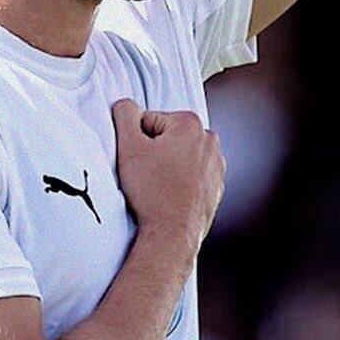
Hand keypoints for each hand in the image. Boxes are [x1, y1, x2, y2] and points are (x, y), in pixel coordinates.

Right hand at [112, 99, 224, 249]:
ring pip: (177, 158)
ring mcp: (216, 166)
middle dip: (153, 153)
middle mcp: (209, 141)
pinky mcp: (215, 187)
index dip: (135, 141)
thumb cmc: (153, 193)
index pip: (148, 121)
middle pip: (166, 138)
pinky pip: (189, 178)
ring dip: (165, 168)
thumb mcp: (128, 146)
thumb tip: (126, 106)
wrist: (172, 234)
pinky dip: (178, 184)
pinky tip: (169, 197)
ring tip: (158, 188)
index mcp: (190, 124)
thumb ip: (124, 114)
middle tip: (147, 175)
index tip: (138, 162)